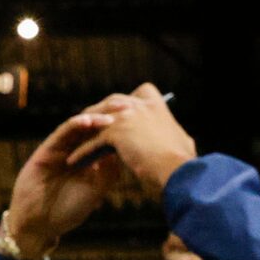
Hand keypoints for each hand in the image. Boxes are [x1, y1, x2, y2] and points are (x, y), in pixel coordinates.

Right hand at [0, 104, 129, 259]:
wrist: (41, 224)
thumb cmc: (68, 210)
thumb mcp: (96, 189)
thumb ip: (110, 171)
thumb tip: (128, 150)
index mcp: (89, 158)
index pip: (106, 136)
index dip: (122, 127)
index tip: (142, 120)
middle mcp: (75, 149)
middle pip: (96, 126)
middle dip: (113, 115)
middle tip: (132, 108)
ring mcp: (61, 148)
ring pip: (80, 125)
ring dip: (97, 116)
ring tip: (115, 112)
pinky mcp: (47, 149)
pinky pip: (62, 133)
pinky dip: (76, 124)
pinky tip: (90, 121)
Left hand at [77, 84, 198, 195]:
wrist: (176, 169)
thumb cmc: (182, 162)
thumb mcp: (183, 142)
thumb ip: (176, 136)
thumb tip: (185, 141)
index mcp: (158, 106)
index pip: (144, 90)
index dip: (131, 101)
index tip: (125, 112)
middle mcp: (141, 106)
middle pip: (112, 102)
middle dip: (99, 114)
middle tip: (90, 128)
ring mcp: (126, 116)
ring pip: (98, 119)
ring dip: (86, 131)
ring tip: (75, 142)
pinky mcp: (115, 132)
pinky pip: (93, 141)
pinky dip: (82, 152)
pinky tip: (74, 161)